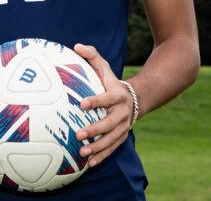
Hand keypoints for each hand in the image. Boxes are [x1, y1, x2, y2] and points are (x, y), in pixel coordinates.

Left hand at [73, 43, 133, 168]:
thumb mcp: (104, 67)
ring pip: (111, 139)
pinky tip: (89, 163)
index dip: (96, 101)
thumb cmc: (111, 82)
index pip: (107, 98)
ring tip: (83, 153)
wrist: (133, 99)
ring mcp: (123, 126)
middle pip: (109, 123)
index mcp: (117, 95)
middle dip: (95, 129)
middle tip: (79, 134)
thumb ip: (92, 56)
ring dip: (98, 147)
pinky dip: (102, 156)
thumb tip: (76, 46)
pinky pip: (112, 148)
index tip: (82, 104)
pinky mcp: (121, 136)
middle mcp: (123, 112)